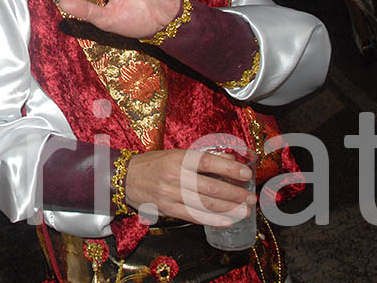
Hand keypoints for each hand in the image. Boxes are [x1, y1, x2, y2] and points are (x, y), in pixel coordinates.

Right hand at [124, 149, 255, 226]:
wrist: (126, 178)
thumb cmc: (153, 164)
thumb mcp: (174, 154)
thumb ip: (198, 160)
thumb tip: (227, 164)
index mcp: (178, 158)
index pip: (209, 162)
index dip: (230, 169)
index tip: (246, 174)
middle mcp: (175, 176)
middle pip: (211, 187)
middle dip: (235, 194)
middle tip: (250, 197)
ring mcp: (171, 194)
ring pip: (205, 204)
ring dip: (229, 209)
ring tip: (244, 211)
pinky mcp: (168, 209)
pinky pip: (194, 216)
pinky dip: (213, 220)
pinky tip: (226, 221)